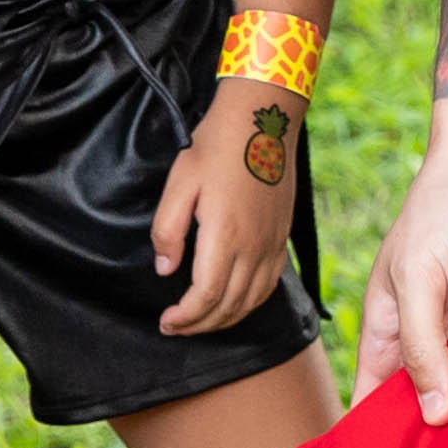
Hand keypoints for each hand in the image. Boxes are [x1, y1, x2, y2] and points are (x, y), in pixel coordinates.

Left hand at [151, 72, 306, 337]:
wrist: (262, 120)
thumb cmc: (217, 146)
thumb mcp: (180, 182)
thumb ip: (168, 230)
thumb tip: (166, 269)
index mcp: (226, 235)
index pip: (206, 296)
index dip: (185, 317)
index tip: (165, 321)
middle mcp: (254, 246)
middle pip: (229, 306)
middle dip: (200, 325)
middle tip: (175, 327)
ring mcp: (272, 243)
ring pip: (252, 300)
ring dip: (225, 319)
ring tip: (200, 322)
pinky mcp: (281, 236)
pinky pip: (269, 284)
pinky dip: (250, 303)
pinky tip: (234, 303)